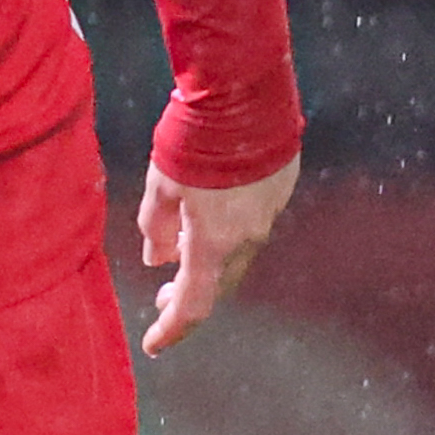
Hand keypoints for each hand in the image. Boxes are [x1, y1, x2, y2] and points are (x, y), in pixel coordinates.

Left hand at [132, 156, 297, 356]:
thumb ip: (156, 227)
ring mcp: (269, 213)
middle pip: (218, 284)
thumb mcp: (159, 184)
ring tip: (181, 251)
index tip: (154, 344)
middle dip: (189, 295)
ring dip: (209, 262)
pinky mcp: (280, 189)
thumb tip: (157, 258)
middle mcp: (248, 237)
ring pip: (237, 255)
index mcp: (214, 241)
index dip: (172, 329)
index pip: (193, 305)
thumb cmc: (192, 137)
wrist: (242, 90)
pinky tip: (210, 216)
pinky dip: (227, 234)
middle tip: (163, 295)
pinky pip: (251, 226)